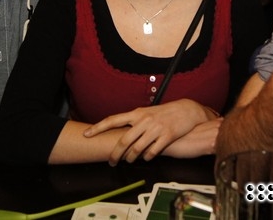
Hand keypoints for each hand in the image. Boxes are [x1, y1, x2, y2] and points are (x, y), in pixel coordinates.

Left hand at [83, 98, 211, 164]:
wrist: (186, 110)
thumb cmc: (164, 112)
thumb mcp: (147, 112)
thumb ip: (134, 120)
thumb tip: (119, 130)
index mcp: (137, 113)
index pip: (113, 119)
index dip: (98, 127)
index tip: (86, 134)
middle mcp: (144, 120)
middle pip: (124, 140)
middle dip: (115, 154)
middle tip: (111, 162)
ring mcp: (155, 128)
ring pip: (137, 148)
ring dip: (131, 158)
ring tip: (129, 161)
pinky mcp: (167, 136)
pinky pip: (152, 152)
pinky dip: (147, 157)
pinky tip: (146, 158)